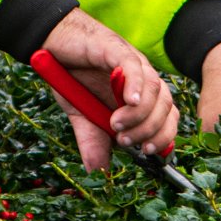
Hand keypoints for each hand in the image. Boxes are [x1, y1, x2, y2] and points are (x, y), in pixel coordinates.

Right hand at [38, 8, 181, 171]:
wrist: (52, 47)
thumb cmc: (72, 79)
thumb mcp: (83, 117)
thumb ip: (94, 142)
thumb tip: (99, 173)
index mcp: (141, 96)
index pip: (167, 118)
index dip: (163, 137)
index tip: (146, 152)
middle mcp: (143, 79)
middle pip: (166, 106)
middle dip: (149, 129)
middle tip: (123, 138)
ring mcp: (133, 63)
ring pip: (154, 89)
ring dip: (140, 113)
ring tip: (116, 124)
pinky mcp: (116, 49)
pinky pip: (135, 67)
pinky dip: (136, 85)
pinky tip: (129, 100)